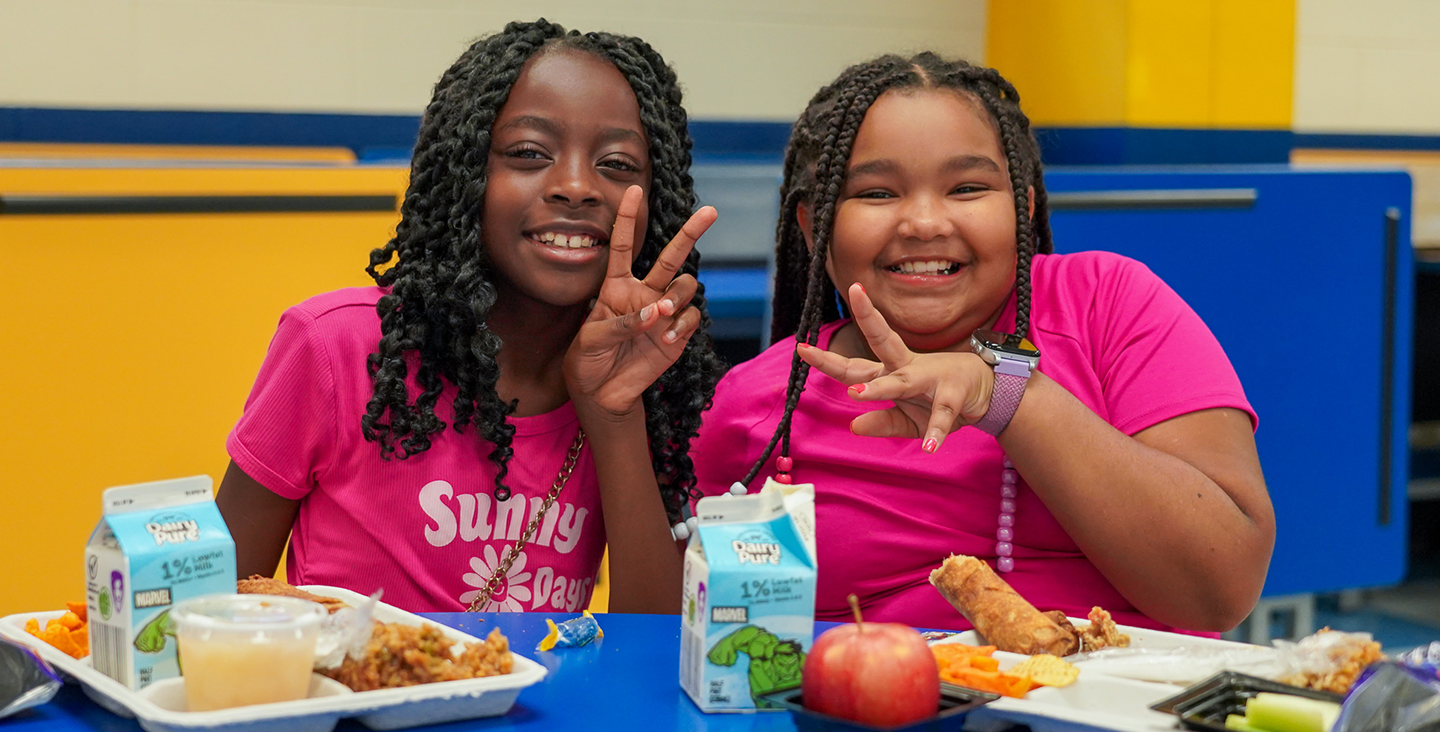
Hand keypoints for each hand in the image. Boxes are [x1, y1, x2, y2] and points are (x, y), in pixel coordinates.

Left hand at [565, 185, 716, 419]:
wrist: (602, 393)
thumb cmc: (589, 359)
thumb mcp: (592, 339)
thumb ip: (621, 323)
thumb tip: (655, 313)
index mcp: (616, 286)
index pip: (623, 245)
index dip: (627, 217)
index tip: (633, 189)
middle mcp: (644, 293)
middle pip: (670, 256)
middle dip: (691, 232)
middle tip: (709, 212)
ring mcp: (663, 312)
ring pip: (685, 286)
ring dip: (677, 296)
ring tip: (661, 316)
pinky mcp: (677, 333)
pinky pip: (690, 317)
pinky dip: (682, 324)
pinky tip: (667, 338)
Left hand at [796, 283, 994, 452]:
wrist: (989, 393)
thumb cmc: (939, 399)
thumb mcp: (908, 418)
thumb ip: (882, 422)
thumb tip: (853, 426)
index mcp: (890, 373)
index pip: (854, 365)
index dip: (828, 359)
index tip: (801, 347)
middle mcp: (905, 369)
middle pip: (878, 347)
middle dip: (856, 333)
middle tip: (828, 336)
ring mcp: (929, 378)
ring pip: (901, 380)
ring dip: (880, 388)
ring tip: (857, 395)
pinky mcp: (953, 395)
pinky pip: (942, 415)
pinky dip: (936, 431)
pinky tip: (930, 447)